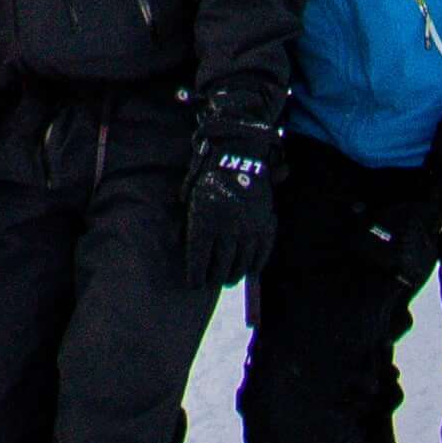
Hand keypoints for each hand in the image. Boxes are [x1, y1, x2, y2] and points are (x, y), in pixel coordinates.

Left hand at [181, 142, 276, 283]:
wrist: (238, 157)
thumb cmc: (209, 178)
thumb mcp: (192, 197)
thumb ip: (187, 222)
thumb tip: (176, 244)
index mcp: (205, 222)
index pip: (199, 260)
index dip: (196, 276)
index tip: (194, 284)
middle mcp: (227, 228)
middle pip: (220, 265)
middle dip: (214, 277)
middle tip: (212, 282)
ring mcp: (249, 228)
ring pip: (241, 263)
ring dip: (234, 274)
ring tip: (229, 279)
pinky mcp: (265, 225)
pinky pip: (261, 253)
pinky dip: (255, 264)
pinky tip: (249, 269)